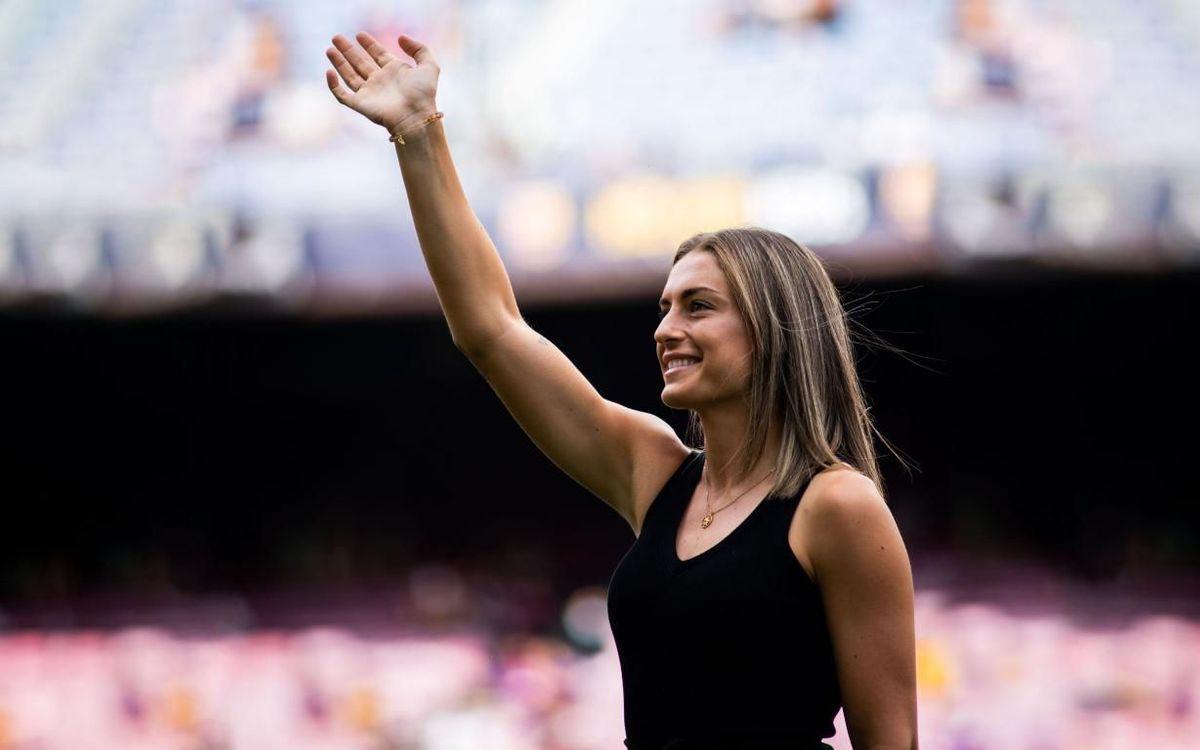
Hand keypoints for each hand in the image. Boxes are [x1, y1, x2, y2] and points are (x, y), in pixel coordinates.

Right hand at [325, 32, 439, 134]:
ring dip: (339, 62)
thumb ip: (419, 48)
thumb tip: (400, 37)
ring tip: (330, 49)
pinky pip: (342, 95)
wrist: (415, 116)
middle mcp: (380, 81)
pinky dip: (334, 85)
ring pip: (349, 75)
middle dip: (348, 50)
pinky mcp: (360, 104)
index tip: (360, 35)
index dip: (369, 44)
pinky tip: (329, 72)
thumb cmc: (423, 94)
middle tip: (336, 37)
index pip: (378, 54)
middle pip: (360, 62)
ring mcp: (369, 93)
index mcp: (394, 71)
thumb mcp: (429, 66)